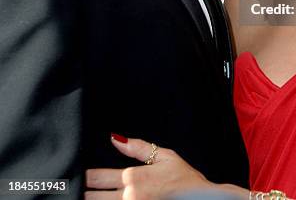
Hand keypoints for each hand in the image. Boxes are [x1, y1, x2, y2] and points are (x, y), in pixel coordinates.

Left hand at [85, 135, 215, 198]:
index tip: (74, 175)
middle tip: (73, 188)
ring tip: (85, 197)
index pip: (97, 178)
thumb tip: (115, 138)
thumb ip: (138, 148)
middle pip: (92, 198)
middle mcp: (129, 198)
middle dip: (82, 193)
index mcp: (134, 179)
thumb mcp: (165, 157)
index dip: (84, 177)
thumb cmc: (185, 180)